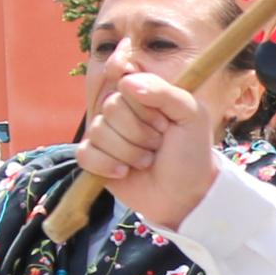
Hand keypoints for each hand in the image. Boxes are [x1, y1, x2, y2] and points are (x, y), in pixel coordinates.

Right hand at [77, 70, 219, 227]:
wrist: (185, 193)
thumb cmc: (190, 151)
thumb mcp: (190, 114)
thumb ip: (163, 91)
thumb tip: (126, 82)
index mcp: (140, 95)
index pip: (125, 87)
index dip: (145, 110)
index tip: (165, 124)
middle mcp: (119, 111)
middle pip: (110, 109)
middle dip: (139, 134)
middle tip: (157, 145)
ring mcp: (104, 134)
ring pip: (98, 132)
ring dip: (129, 153)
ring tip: (147, 161)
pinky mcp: (94, 158)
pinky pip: (85, 155)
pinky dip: (106, 166)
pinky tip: (124, 172)